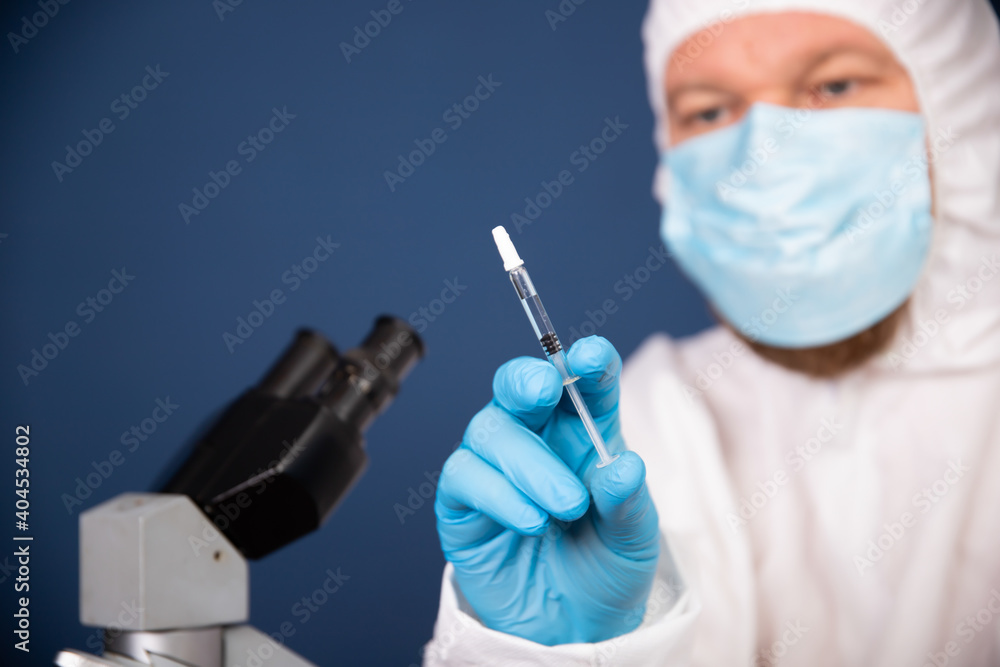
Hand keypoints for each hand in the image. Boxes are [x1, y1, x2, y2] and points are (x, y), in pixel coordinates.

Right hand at [435, 336, 659, 644]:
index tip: (591, 357)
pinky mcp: (463, 502)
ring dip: (528, 463)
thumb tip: (624, 466)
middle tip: (545, 389)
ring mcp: (495, 467)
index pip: (583, 382)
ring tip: (566, 506)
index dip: (586, 362)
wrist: (571, 627)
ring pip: (490, 430)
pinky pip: (465, 476)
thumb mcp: (633, 540)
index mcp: (584, 432)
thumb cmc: (604, 567)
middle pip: (518, 386)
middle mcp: (536, 438)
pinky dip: (499, 494)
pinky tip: (531, 520)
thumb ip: (627, 503)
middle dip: (527, 378)